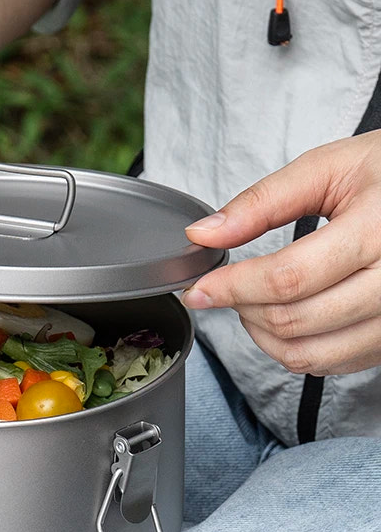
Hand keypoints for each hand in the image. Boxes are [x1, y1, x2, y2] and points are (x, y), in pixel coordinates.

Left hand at [182, 131, 380, 374]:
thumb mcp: (330, 168)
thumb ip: (262, 202)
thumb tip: (203, 234)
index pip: (289, 278)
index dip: (232, 288)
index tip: (198, 289)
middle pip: (295, 320)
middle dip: (243, 309)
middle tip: (226, 288)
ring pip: (309, 353)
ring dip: (263, 335)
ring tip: (253, 303)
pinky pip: (333, 364)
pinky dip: (295, 349)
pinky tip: (286, 318)